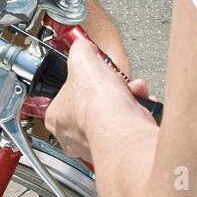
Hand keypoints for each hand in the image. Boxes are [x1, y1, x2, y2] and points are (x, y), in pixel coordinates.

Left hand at [44, 36, 138, 160]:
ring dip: (126, 97)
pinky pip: (128, 125)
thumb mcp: (81, 57)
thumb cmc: (96, 101)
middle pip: (91, 105)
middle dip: (108, 89)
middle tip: (114, 81)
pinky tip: (140, 102)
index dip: (82, 81)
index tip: (91, 75)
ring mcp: (96, 145)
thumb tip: (84, 47)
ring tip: (131, 89)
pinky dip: (137, 111)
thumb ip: (81, 49)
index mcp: (56, 118)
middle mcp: (72, 136)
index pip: (65, 96)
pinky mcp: (118, 148)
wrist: (121, 126)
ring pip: (111, 116)